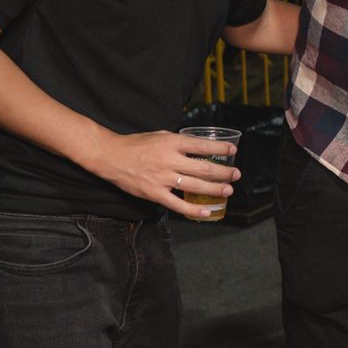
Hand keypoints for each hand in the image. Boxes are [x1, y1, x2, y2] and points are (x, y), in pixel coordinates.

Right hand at [87, 130, 239, 218]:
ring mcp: (163, 178)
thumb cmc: (137, 144)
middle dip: (223, 172)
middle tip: (236, 175)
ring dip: (215, 189)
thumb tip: (199, 147)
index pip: (202, 145)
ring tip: (228, 190)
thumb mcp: (161, 135)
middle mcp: (170, 160)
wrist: (111, 157)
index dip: (220, 148)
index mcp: (172, 142)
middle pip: (203, 168)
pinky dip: (194, 209)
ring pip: (195, 186)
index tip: (233, 150)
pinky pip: (178, 205)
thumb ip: (179, 142)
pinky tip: (208, 211)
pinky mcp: (155, 194)